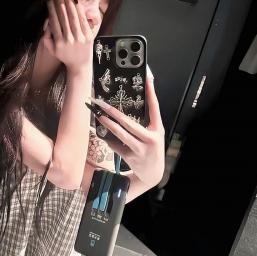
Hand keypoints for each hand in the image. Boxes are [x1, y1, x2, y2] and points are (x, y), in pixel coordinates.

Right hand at [43, 0, 93, 73]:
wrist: (79, 65)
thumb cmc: (64, 55)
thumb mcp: (51, 50)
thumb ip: (46, 37)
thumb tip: (47, 23)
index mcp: (58, 42)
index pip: (54, 21)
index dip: (51, 8)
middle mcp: (68, 39)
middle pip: (63, 16)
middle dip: (60, 2)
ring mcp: (79, 37)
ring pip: (73, 16)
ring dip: (69, 2)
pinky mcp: (88, 36)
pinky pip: (83, 19)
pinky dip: (79, 8)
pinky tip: (76, 0)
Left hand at [94, 76, 164, 190]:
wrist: (152, 174)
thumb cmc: (151, 150)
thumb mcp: (154, 135)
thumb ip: (146, 123)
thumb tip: (131, 105)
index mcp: (158, 130)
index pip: (155, 108)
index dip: (151, 94)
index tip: (147, 80)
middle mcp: (150, 139)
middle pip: (129, 123)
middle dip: (114, 112)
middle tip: (103, 103)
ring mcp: (140, 149)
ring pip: (121, 134)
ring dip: (108, 124)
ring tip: (98, 116)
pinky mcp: (131, 157)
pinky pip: (116, 145)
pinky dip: (108, 138)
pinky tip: (101, 132)